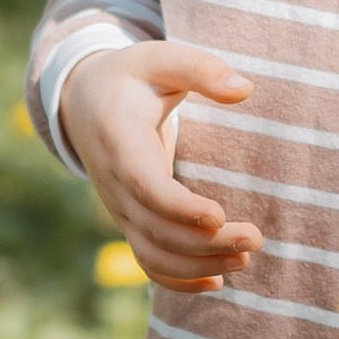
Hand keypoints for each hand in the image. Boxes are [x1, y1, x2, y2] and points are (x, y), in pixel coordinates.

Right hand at [54, 42, 263, 290]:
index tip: (218, 216)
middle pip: (155, 229)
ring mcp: (120, 208)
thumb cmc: (132, 76)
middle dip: (204, 244)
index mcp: (121, 143)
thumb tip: (245, 89)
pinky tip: (217, 281)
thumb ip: (200, 69)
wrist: (83, 101)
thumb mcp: (160, 58)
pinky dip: (178, 279)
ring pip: (151, 254)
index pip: (146, 187)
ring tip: (245, 258)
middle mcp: (115, 184)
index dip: (180, 209)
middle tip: (255, 238)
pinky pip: (148, 260)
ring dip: (197, 265)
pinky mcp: (130, 220)